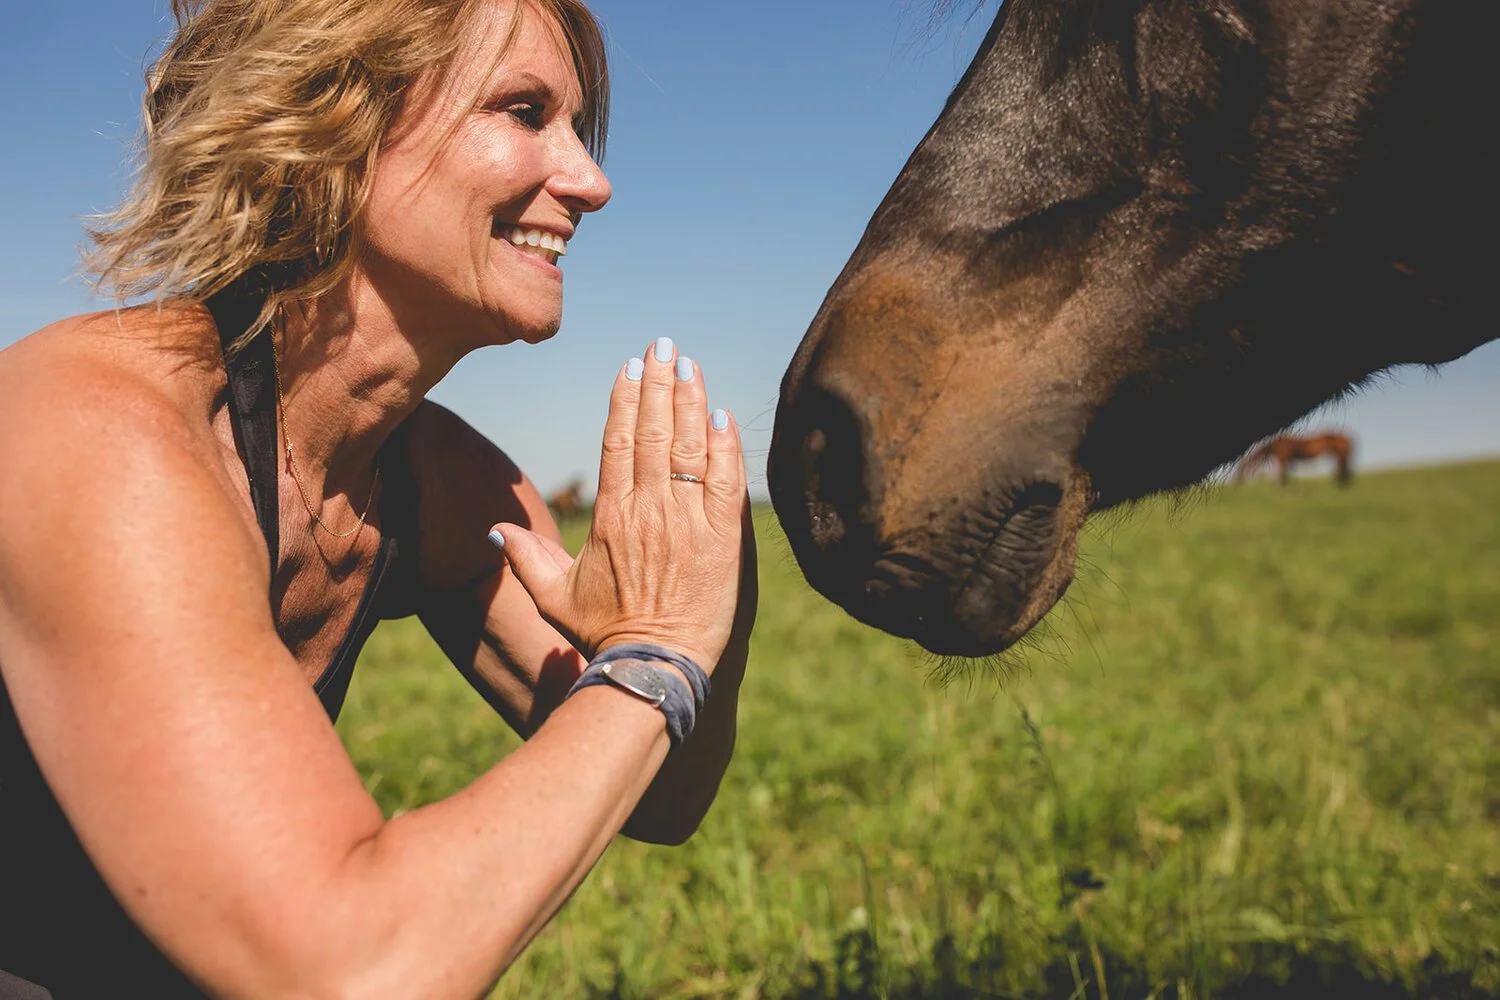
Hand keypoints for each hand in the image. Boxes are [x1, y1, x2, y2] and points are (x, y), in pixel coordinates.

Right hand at [493, 339, 747, 672]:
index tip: (629, 367)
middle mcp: (650, 509)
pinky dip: (725, 447)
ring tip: (689, 364)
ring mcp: (689, 521)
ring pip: (690, 447)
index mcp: (611, 515)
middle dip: (658, 383)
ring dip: (689, 401)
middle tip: (662, 345)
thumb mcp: (555, 596)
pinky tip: (721, 415)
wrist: (654, 665)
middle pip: (654, 432)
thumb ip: (526, 560)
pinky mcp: (724, 538)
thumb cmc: (605, 634)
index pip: (618, 442)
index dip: (625, 400)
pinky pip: (727, 481)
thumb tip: (495, 530)